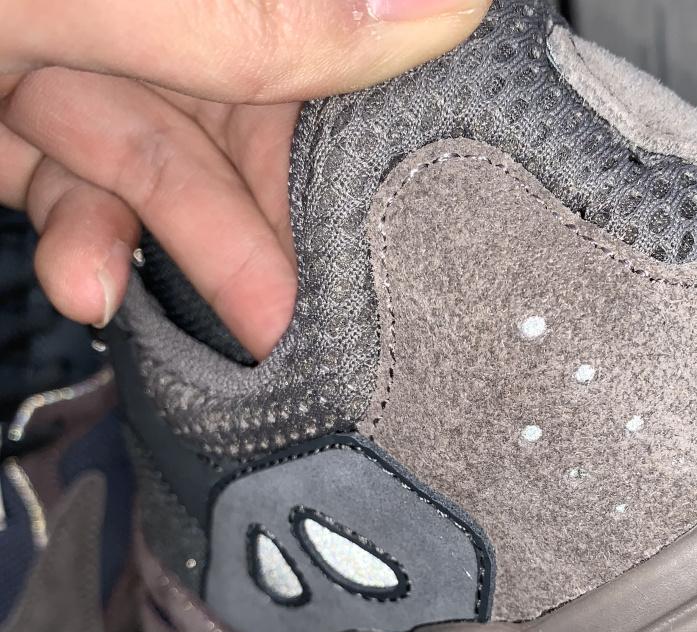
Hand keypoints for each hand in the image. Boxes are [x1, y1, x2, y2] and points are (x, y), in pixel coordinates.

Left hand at [0, 0, 488, 357]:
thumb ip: (254, 15)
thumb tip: (444, 6)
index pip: (324, 29)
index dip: (377, 113)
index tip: (424, 205)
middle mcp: (149, 7)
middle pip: (252, 114)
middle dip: (271, 219)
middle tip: (309, 309)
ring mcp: (78, 56)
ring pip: (168, 167)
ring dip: (187, 252)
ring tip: (222, 324)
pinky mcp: (22, 123)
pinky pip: (82, 190)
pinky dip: (89, 246)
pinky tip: (85, 282)